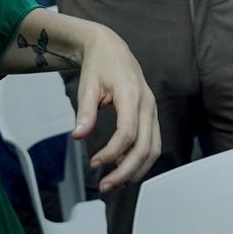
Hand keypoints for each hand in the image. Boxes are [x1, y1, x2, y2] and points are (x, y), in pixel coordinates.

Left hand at [70, 23, 159, 190]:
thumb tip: (78, 136)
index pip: (128, 133)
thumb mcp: (87, 85)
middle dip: (125, 171)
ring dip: (136, 170)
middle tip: (105, 185)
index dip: (112, 153)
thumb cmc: (99, 64)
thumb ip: (85, 111)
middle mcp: (148, 104)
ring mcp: (153, 110)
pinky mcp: (151, 115)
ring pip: (154, 149)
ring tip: (114, 182)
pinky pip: (153, 143)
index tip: (94, 163)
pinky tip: (122, 167)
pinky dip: (140, 160)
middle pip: (145, 147)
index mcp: (132, 94)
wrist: (111, 48)